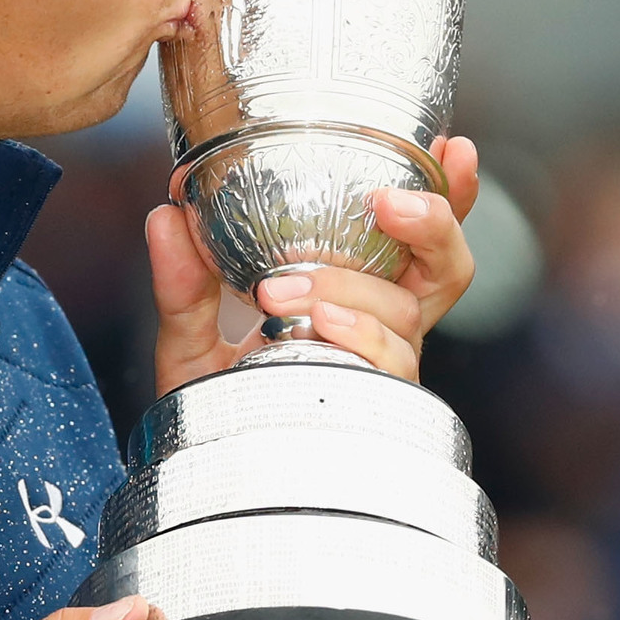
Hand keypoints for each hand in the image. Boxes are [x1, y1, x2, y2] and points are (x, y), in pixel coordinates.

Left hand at [149, 136, 482, 390]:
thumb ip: (183, 279)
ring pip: (405, 311)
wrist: (202, 473)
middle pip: (447, 268)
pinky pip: (389, 365)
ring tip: (283, 290)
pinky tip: (324, 324)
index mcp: (357, 296)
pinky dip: (360, 336)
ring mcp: (380, 368)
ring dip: (350, 287)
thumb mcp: (189, 332)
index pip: (418, 239)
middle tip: (390, 201)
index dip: (449, 193)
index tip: (454, 146)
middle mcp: (382, 328)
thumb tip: (165, 215)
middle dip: (434, 223)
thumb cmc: (213, 401)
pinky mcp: (372, 408)